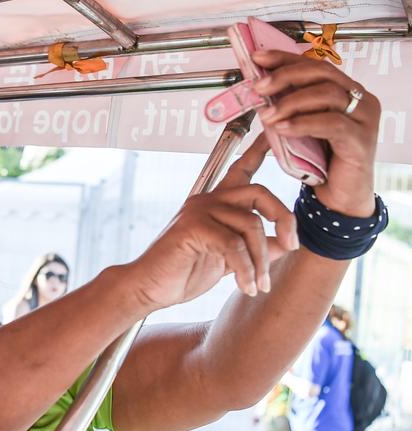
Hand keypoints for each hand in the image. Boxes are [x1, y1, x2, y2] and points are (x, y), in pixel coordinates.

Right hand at [130, 136, 298, 308]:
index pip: (241, 169)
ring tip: (258, 284)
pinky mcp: (192, 226)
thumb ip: (256, 248)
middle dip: (283, 219)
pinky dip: (245, 269)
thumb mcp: (229, 261)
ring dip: (261, 260)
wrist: (149, 288)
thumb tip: (287, 242)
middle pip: (259, 192)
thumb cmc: (183, 273)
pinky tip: (245, 286)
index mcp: (216, 204)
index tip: (273, 132)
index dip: (260, 150)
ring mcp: (199, 210)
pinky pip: (233, 245)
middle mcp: (208, 200)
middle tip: (291, 245)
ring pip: (251, 225)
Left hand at [251, 49, 379, 216]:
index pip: (315, 65)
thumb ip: (288, 108)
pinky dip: (303, 124)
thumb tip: (257, 91)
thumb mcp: (300, 129)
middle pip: (322, 74)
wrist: (339, 198)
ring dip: (290, 103)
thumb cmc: (320, 162)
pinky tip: (282, 129)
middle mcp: (360, 99)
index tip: (258, 58)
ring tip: (267, 115)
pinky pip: (331, 124)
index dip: (286, 58)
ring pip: (326, 95)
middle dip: (285, 77)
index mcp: (346, 91)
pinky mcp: (361, 140)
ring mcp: (364, 118)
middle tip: (258, 87)